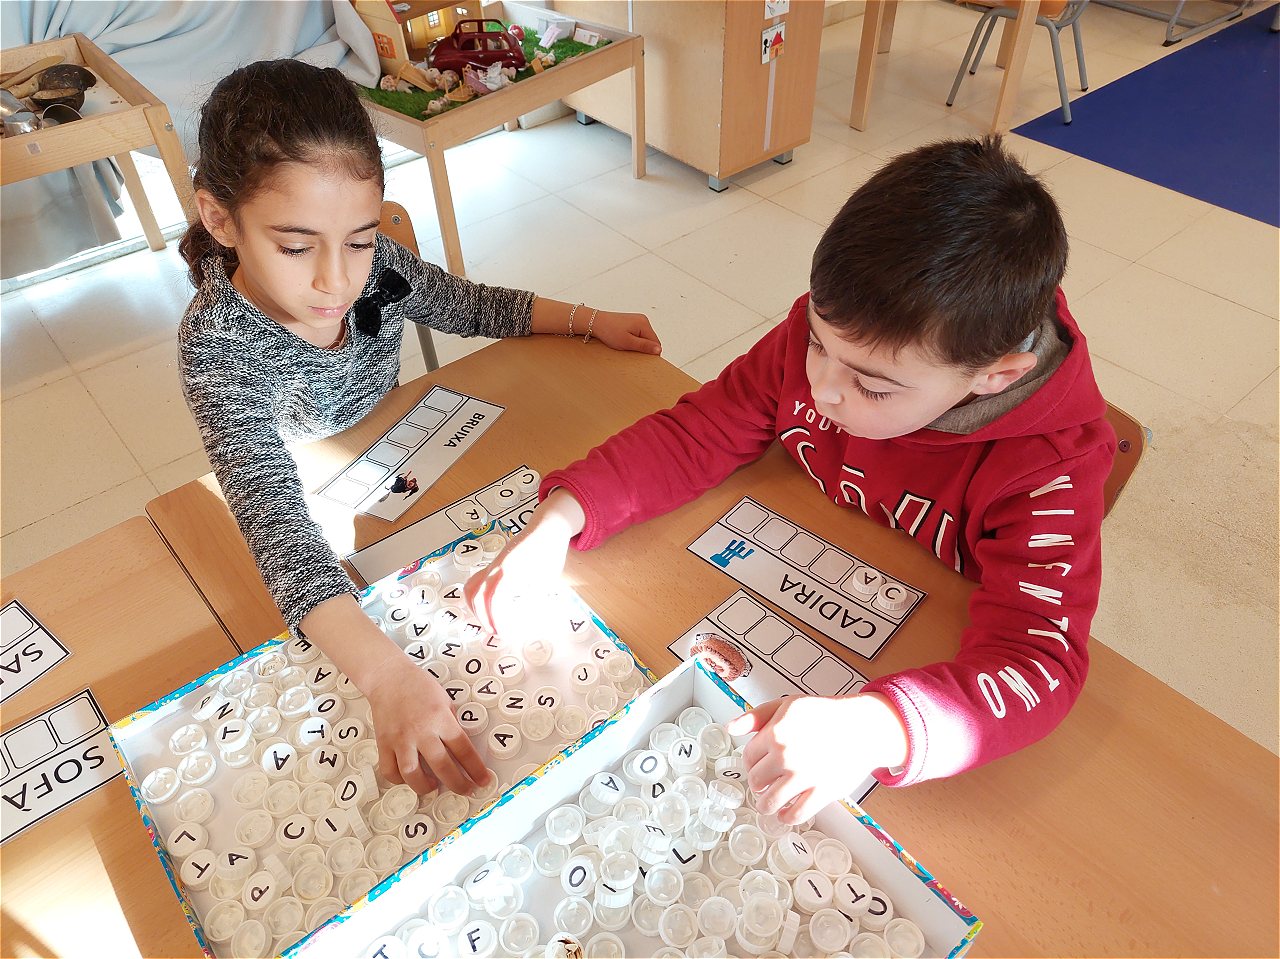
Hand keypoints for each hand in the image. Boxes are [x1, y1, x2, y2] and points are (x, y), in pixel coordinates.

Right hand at [363, 654, 493, 795]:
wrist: (389, 677)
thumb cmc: (417, 685)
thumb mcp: (445, 700)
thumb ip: (451, 724)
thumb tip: (459, 748)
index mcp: (440, 718)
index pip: (463, 749)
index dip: (476, 769)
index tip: (483, 780)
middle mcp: (421, 731)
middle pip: (443, 766)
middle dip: (458, 784)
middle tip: (466, 790)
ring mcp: (401, 739)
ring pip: (413, 774)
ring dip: (425, 787)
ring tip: (434, 787)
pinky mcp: (384, 743)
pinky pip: (390, 771)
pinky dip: (399, 780)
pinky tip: (409, 778)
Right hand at [464, 488, 584, 634]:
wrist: (548, 527)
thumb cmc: (551, 552)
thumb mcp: (548, 579)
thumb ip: (534, 600)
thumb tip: (524, 621)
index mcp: (511, 570)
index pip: (495, 599)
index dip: (497, 619)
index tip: (504, 632)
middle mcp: (498, 566)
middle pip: (478, 594)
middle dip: (484, 617)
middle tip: (497, 632)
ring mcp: (493, 564)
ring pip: (471, 587)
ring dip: (476, 608)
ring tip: (489, 623)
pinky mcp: (493, 564)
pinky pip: (475, 580)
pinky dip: (476, 597)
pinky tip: (487, 607)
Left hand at [590, 310, 661, 354]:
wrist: (595, 322)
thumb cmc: (609, 331)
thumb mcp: (627, 342)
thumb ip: (644, 346)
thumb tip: (659, 350)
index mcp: (644, 323)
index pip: (656, 342)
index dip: (650, 352)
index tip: (640, 357)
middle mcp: (643, 320)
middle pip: (651, 340)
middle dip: (643, 348)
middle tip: (630, 351)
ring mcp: (638, 320)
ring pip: (645, 338)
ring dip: (638, 344)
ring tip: (625, 345)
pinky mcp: (632, 322)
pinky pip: (639, 335)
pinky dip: (634, 340)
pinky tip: (624, 341)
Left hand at [726, 693, 907, 822]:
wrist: (862, 727)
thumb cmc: (825, 715)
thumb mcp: (787, 705)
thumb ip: (756, 716)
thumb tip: (731, 728)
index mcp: (775, 733)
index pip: (748, 757)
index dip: (751, 761)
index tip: (758, 763)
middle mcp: (786, 756)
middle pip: (756, 781)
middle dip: (758, 782)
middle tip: (766, 781)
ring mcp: (803, 776)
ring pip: (770, 802)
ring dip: (767, 805)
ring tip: (770, 802)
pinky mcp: (822, 792)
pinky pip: (795, 815)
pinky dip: (787, 817)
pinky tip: (787, 811)